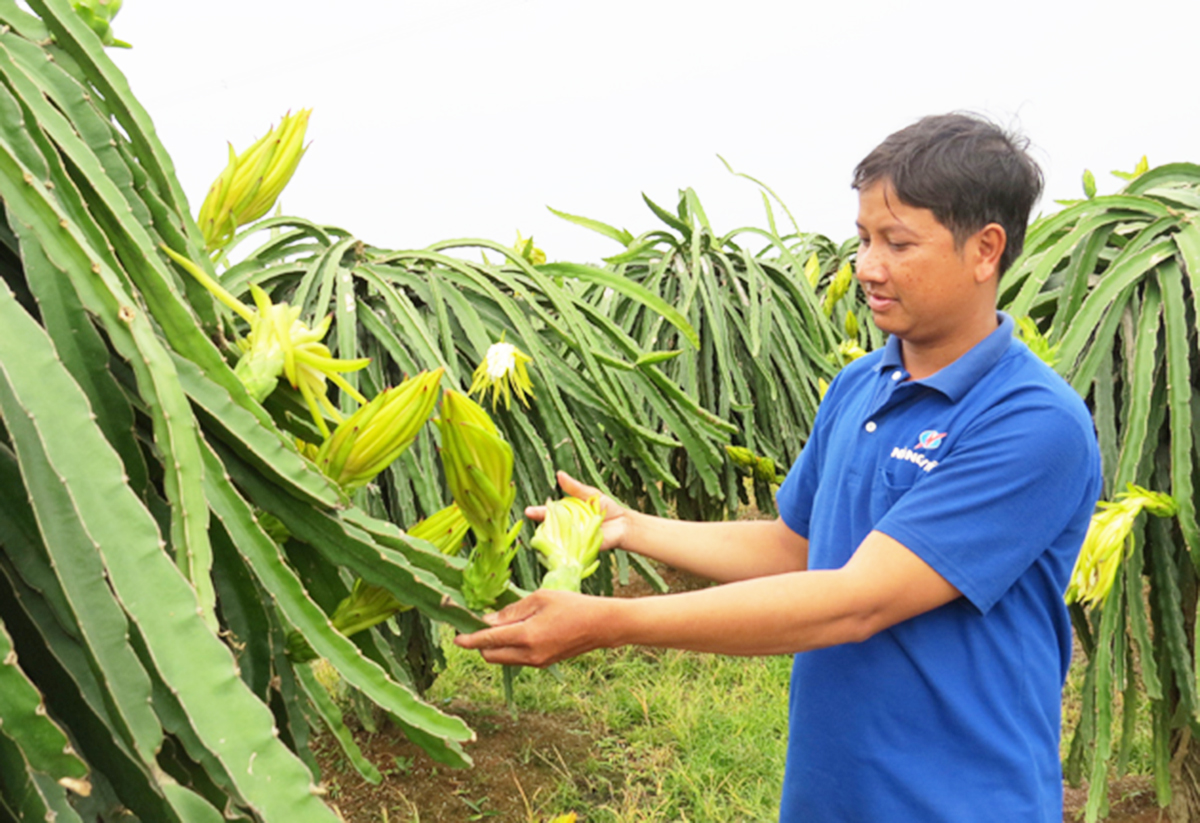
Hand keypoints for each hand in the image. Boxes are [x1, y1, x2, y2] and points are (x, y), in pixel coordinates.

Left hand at [454, 588, 615, 666]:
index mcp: (526, 636)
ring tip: (496, 626)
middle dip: (479, 644)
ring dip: (494, 647)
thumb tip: (488, 620)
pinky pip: (517, 659)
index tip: (456, 637)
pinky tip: (514, 632)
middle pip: (491, 655)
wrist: (601, 625)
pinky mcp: (544, 663)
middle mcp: (529, 654)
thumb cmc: (573, 605)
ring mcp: (537, 662)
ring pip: (503, 659)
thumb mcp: (540, 598)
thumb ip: (512, 610)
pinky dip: (509, 649)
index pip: (488, 641)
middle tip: (477, 625)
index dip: (469, 639)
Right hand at [525, 470, 630, 550]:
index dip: (538, 512)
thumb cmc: (607, 508)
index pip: (549, 513)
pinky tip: (555, 549)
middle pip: (549, 527)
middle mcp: (567, 528)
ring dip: (549, 538)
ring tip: (540, 534)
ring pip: (557, 541)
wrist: (623, 524)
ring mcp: (573, 540)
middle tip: (529, 519)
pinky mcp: (580, 551)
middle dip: (539, 524)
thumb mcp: (590, 494)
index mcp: (567, 514)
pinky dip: (563, 551)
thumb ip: (575, 487)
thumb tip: (560, 474)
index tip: (528, 511)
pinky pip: (569, 552)